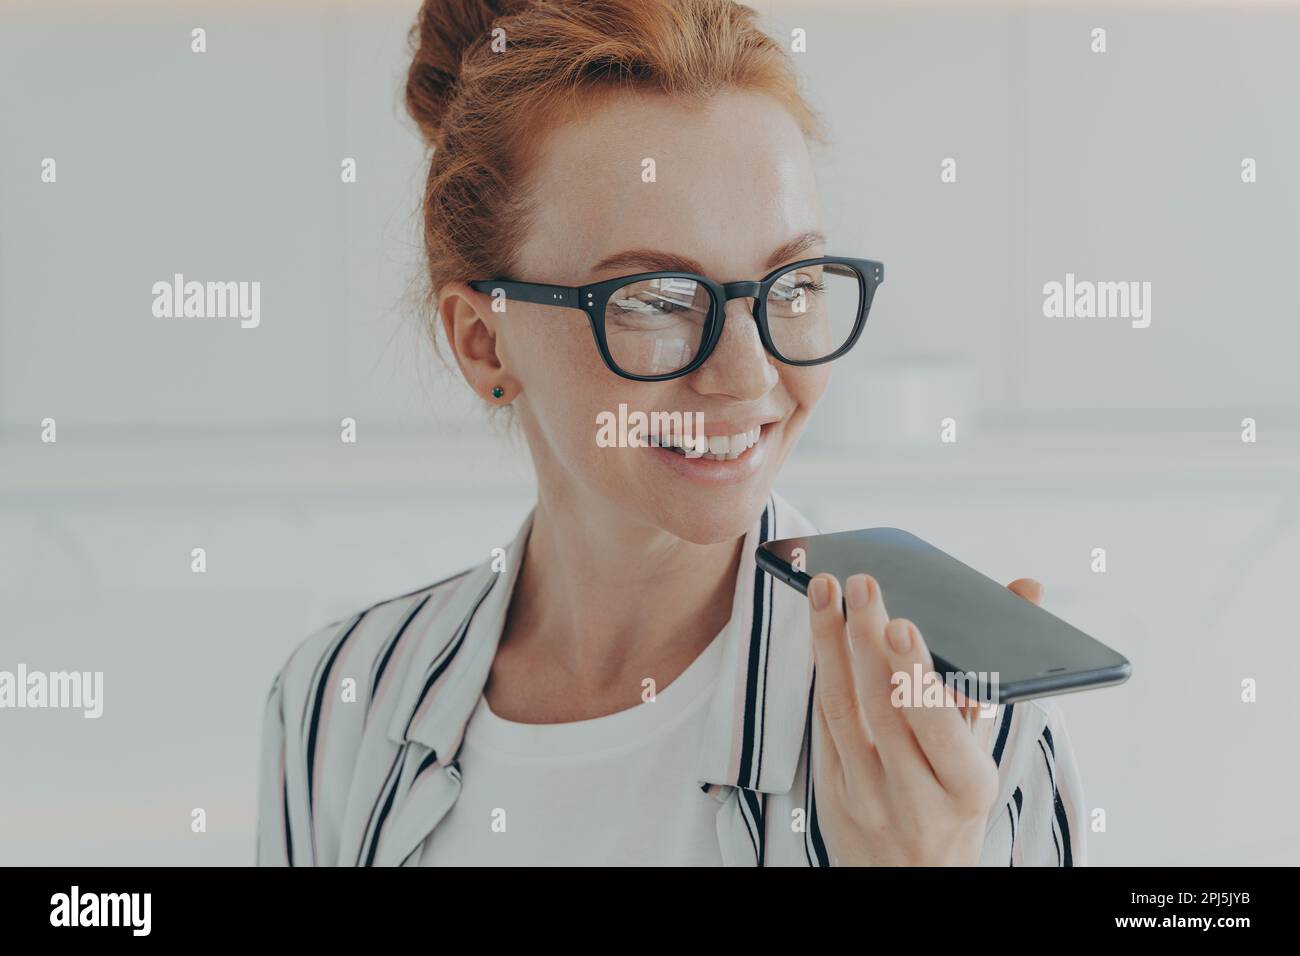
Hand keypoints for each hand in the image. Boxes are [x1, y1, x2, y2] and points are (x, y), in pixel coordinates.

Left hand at [807, 571, 1043, 865]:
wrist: (913, 882)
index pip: (936, 726)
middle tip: (860, 583)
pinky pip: (823, 722)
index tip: (903, 623)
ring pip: (841, 708)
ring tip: (826, 590)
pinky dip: (823, 671)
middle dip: (866, 638)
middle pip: (881, 707)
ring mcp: (865, 794)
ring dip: (830, 642)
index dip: (916, 675)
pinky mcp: (830, 791)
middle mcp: (913, 795)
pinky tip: (821, 631)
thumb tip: (1024, 590)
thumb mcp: (982, 754)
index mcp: (965, 786)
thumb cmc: (955, 804)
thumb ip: (993, 676)